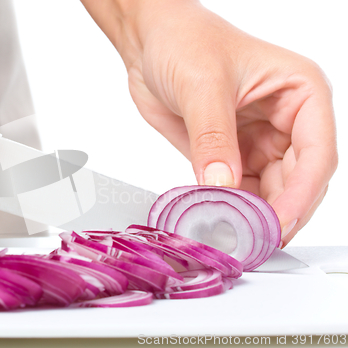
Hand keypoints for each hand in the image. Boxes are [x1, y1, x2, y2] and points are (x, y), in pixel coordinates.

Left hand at [82, 0, 337, 245]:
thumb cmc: (184, 40)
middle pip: (298, 181)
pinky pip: (239, 191)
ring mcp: (259, 140)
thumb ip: (213, 137)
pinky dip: (231, 208)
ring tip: (233, 236)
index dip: (302, 194)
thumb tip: (222, 185)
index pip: (317, 153)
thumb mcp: (201, 85)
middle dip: (278, 212)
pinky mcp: (231, 154)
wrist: (151, 42)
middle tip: (253, 241)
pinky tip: (217, 220)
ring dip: (253, 216)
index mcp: (300, 93)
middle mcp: (286, 120)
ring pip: (270, 192)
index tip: (278, 223)